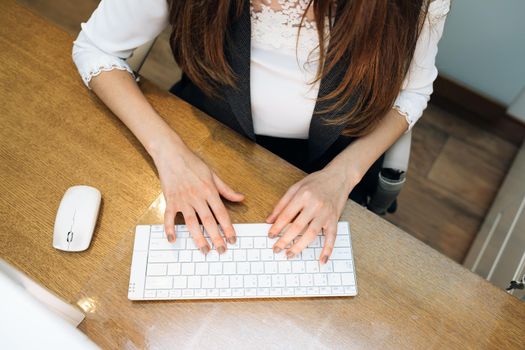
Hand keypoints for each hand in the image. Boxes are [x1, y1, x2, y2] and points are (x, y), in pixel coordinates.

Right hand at [152, 134, 243, 253]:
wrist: (171, 154)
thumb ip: (226, 189)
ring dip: (198, 238)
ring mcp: (183, 200)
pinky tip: (173, 240)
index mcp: (209, 190)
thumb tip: (241, 198)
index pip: (221, 213)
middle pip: (208, 221)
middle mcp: (197, 197)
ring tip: (204, 250)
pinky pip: (169, 217)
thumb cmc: (193, 163)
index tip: (232, 239)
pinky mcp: (170, 201)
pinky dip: (169, 229)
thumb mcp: (213, 174)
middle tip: (222, 251)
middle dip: (216, 237)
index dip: (228, 228)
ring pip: (192, 223)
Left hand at [266, 164, 355, 263]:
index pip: (286, 215)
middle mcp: (315, 204)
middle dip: (285, 240)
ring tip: (290, 254)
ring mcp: (325, 213)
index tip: (270, 236)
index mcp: (303, 195)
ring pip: (311, 234)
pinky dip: (327, 250)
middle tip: (276, 249)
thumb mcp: (296, 187)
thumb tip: (269, 220)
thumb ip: (282, 203)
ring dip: (300, 246)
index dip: (277, 227)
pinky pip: (331, 237)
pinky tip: (322, 260)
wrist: (339, 177)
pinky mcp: (334, 219)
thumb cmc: (316, 182)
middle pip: (297, 227)